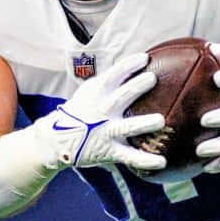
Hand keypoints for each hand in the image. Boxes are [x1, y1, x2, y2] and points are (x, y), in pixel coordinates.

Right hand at [34, 53, 166, 173]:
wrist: (57, 139)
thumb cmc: (81, 111)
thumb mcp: (90, 91)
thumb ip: (110, 81)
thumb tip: (137, 65)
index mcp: (97, 93)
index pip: (114, 74)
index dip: (129, 65)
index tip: (144, 58)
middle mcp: (102, 111)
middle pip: (122, 96)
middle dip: (137, 86)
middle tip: (152, 78)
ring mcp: (107, 132)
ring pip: (128, 127)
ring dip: (144, 123)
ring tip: (160, 120)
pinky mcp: (109, 151)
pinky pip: (129, 156)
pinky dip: (145, 160)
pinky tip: (162, 162)